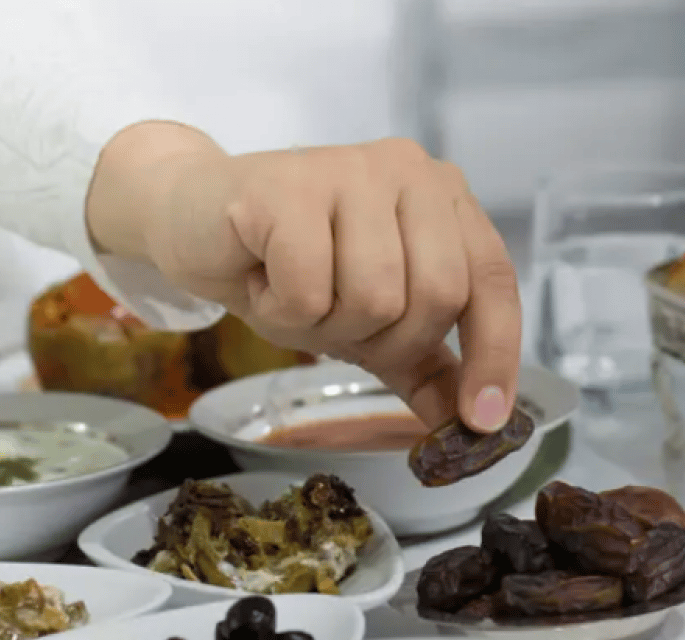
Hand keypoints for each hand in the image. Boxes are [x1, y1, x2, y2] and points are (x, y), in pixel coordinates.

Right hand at [88, 123, 522, 432]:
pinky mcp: (290, 186)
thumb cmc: (284, 264)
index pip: (491, 280)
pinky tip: (260, 278)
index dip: (494, 353)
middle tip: (332, 321)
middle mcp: (409, 169)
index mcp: (442, 196)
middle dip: (383, 339)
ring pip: (375, 298)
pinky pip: (310, 291)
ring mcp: (351, 169)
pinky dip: (281, 311)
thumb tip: (475, 426)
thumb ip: (424, 365)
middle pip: (436, 296)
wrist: (190, 221)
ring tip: (292, 293)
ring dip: (325, 326)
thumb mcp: (366, 322)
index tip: (483, 418)